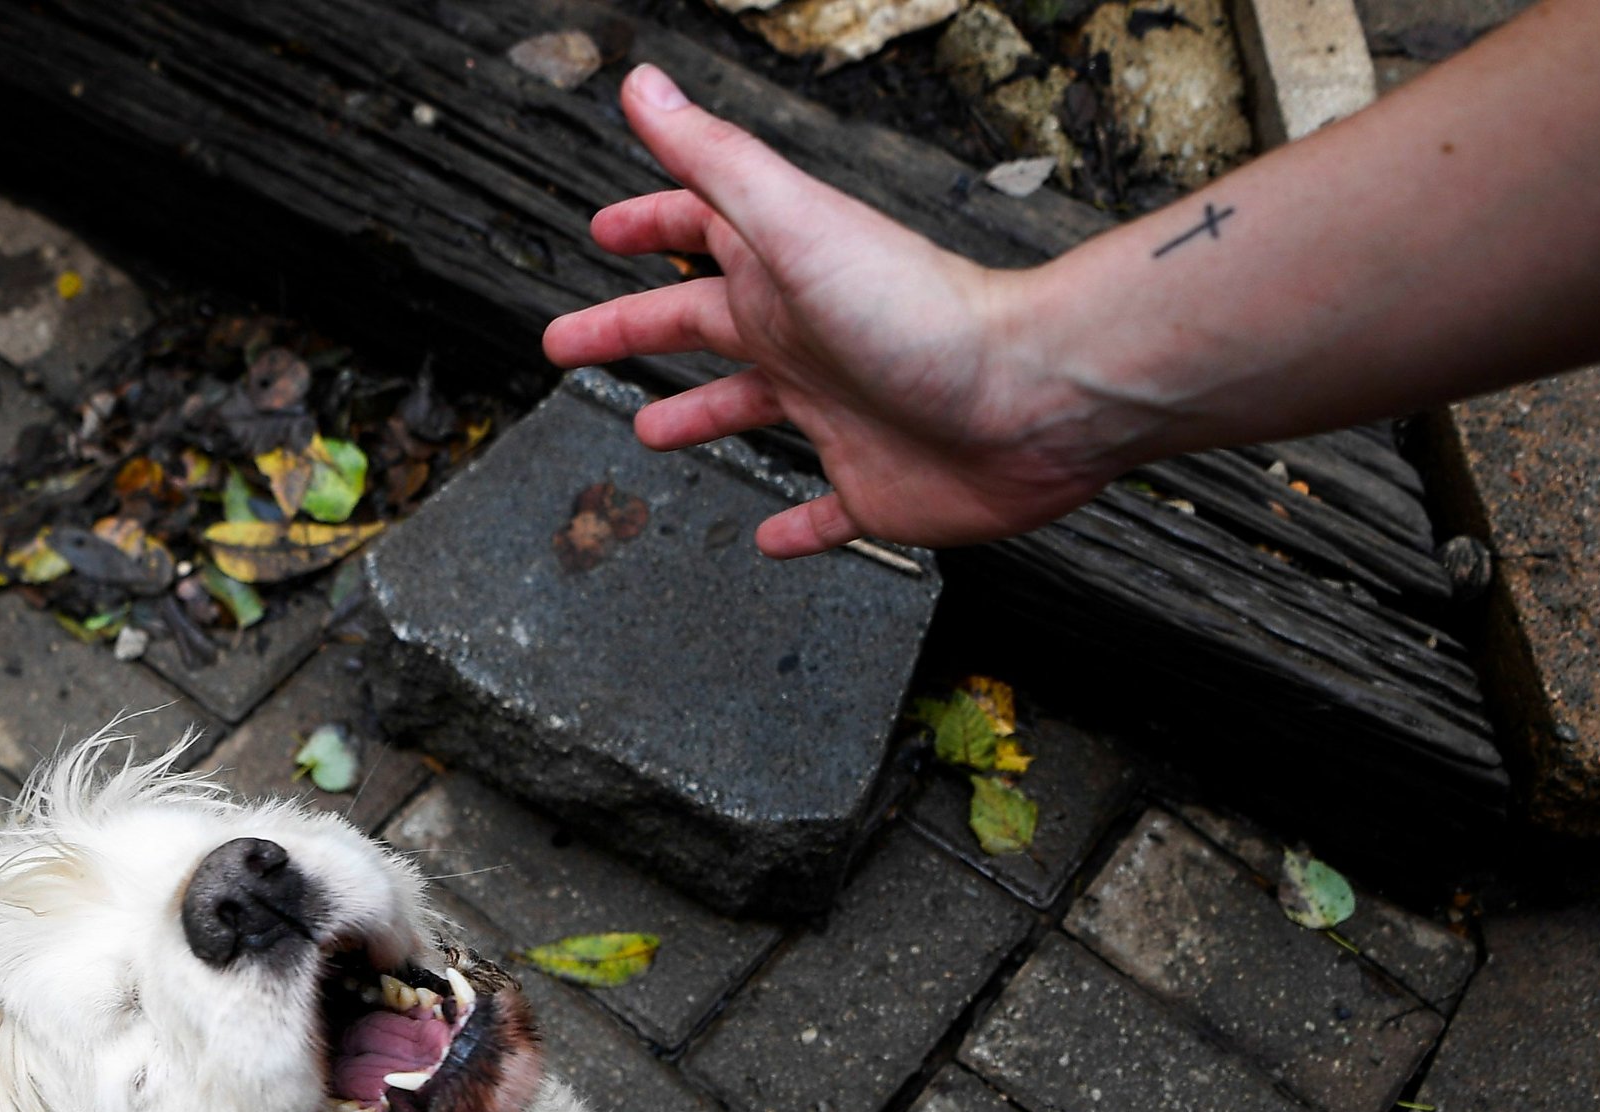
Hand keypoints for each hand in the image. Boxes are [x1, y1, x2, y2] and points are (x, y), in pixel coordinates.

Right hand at [543, 64, 1138, 555]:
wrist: (1028, 399)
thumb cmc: (921, 311)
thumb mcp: (794, 222)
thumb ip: (714, 158)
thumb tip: (642, 85)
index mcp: (781, 274)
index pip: (697, 235)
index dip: (647, 226)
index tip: (604, 231)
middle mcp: (807, 338)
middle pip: (701, 328)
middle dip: (633, 332)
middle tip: (571, 344)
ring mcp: (841, 413)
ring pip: (751, 413)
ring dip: (698, 417)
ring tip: (648, 432)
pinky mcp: (876, 485)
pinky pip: (824, 513)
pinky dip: (793, 527)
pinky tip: (768, 537)